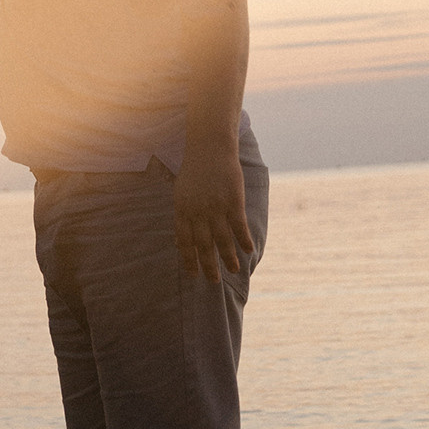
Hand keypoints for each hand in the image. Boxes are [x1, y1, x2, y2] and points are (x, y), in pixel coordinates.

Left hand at [173, 143, 253, 281]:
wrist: (210, 148)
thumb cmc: (195, 171)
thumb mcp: (181, 193)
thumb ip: (184, 217)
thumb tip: (181, 242)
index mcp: (183, 210)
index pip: (184, 242)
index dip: (189, 260)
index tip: (194, 275)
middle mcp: (198, 212)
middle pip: (204, 245)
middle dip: (209, 265)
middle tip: (214, 281)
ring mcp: (216, 207)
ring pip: (223, 239)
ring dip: (228, 257)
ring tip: (234, 270)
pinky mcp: (233, 201)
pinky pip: (239, 226)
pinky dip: (243, 240)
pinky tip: (248, 251)